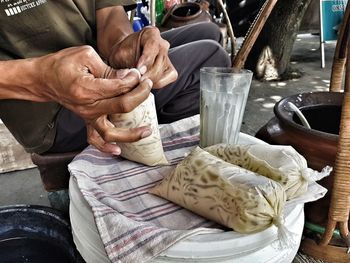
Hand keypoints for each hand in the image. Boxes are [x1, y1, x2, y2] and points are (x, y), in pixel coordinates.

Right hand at [37, 45, 153, 153]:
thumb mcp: (86, 56)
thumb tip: (129, 77)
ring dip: (131, 134)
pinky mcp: (86, 120)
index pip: (120, 87)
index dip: (134, 79)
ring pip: (111, 131)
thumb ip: (109, 69)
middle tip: (148, 85)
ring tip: (148, 130)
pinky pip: (94, 138)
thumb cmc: (62, 64)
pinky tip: (117, 150)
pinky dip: (105, 147)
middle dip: (140, 95)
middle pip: (122, 106)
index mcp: (87, 88)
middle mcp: (88, 106)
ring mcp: (87, 116)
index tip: (138, 73)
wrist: (43, 79)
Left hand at [108, 27, 177, 88]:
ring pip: (163, 72)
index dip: (146, 60)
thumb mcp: (119, 54)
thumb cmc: (123, 54)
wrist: (126, 56)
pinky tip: (146, 83)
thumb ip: (125, 61)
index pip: (153, 46)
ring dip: (150, 81)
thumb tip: (131, 74)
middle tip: (135, 82)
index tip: (139, 71)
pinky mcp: (171, 69)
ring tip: (138, 83)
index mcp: (151, 33)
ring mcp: (168, 57)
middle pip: (159, 62)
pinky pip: (169, 78)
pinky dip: (157, 83)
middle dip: (147, 75)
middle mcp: (162, 44)